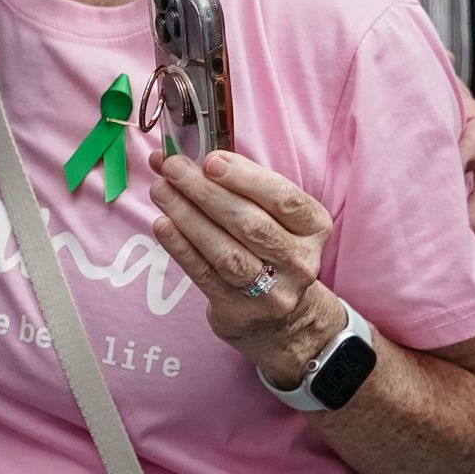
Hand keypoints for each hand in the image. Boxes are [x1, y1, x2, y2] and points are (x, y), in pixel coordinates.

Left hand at [146, 149, 339, 386]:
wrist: (282, 318)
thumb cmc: (268, 249)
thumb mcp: (270, 216)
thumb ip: (233, 184)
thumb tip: (180, 155)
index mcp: (313, 228)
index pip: (284, 199)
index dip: (246, 178)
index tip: (211, 160)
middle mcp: (299, 261)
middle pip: (250, 223)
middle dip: (206, 192)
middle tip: (173, 168)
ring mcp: (272, 291)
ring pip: (226, 251)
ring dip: (188, 217)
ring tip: (161, 191)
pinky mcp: (240, 310)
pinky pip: (205, 274)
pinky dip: (181, 247)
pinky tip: (162, 224)